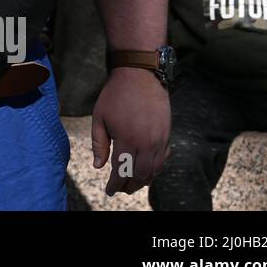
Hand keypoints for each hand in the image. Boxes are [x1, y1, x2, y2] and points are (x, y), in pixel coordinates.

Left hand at [90, 66, 170, 195]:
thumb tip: (99, 166)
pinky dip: (155, 169)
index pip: (121, 171)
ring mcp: (160, 140)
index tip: (109, 191)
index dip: (115, 184)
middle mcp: (146, 143)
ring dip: (143, 180)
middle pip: (140, 175)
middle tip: (120, 189)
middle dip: (129, 186)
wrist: (140, 75)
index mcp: (127, 139)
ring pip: (154, 170)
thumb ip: (99, 143)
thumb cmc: (115, 95)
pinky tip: (146, 169)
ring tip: (132, 183)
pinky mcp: (167, 134)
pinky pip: (163, 159)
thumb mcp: (99, 117)